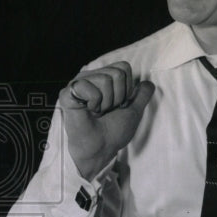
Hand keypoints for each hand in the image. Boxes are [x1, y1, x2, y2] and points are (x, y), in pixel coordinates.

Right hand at [59, 61, 154, 180]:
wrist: (100, 149)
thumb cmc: (113, 132)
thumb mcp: (133, 111)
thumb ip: (142, 96)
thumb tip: (148, 82)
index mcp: (102, 78)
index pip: (123, 67)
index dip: (127, 88)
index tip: (118, 105)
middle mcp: (89, 77)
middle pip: (117, 73)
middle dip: (118, 96)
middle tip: (106, 110)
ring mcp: (77, 84)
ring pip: (105, 79)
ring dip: (106, 103)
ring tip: (97, 112)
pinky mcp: (67, 93)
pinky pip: (90, 88)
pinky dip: (95, 103)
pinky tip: (88, 112)